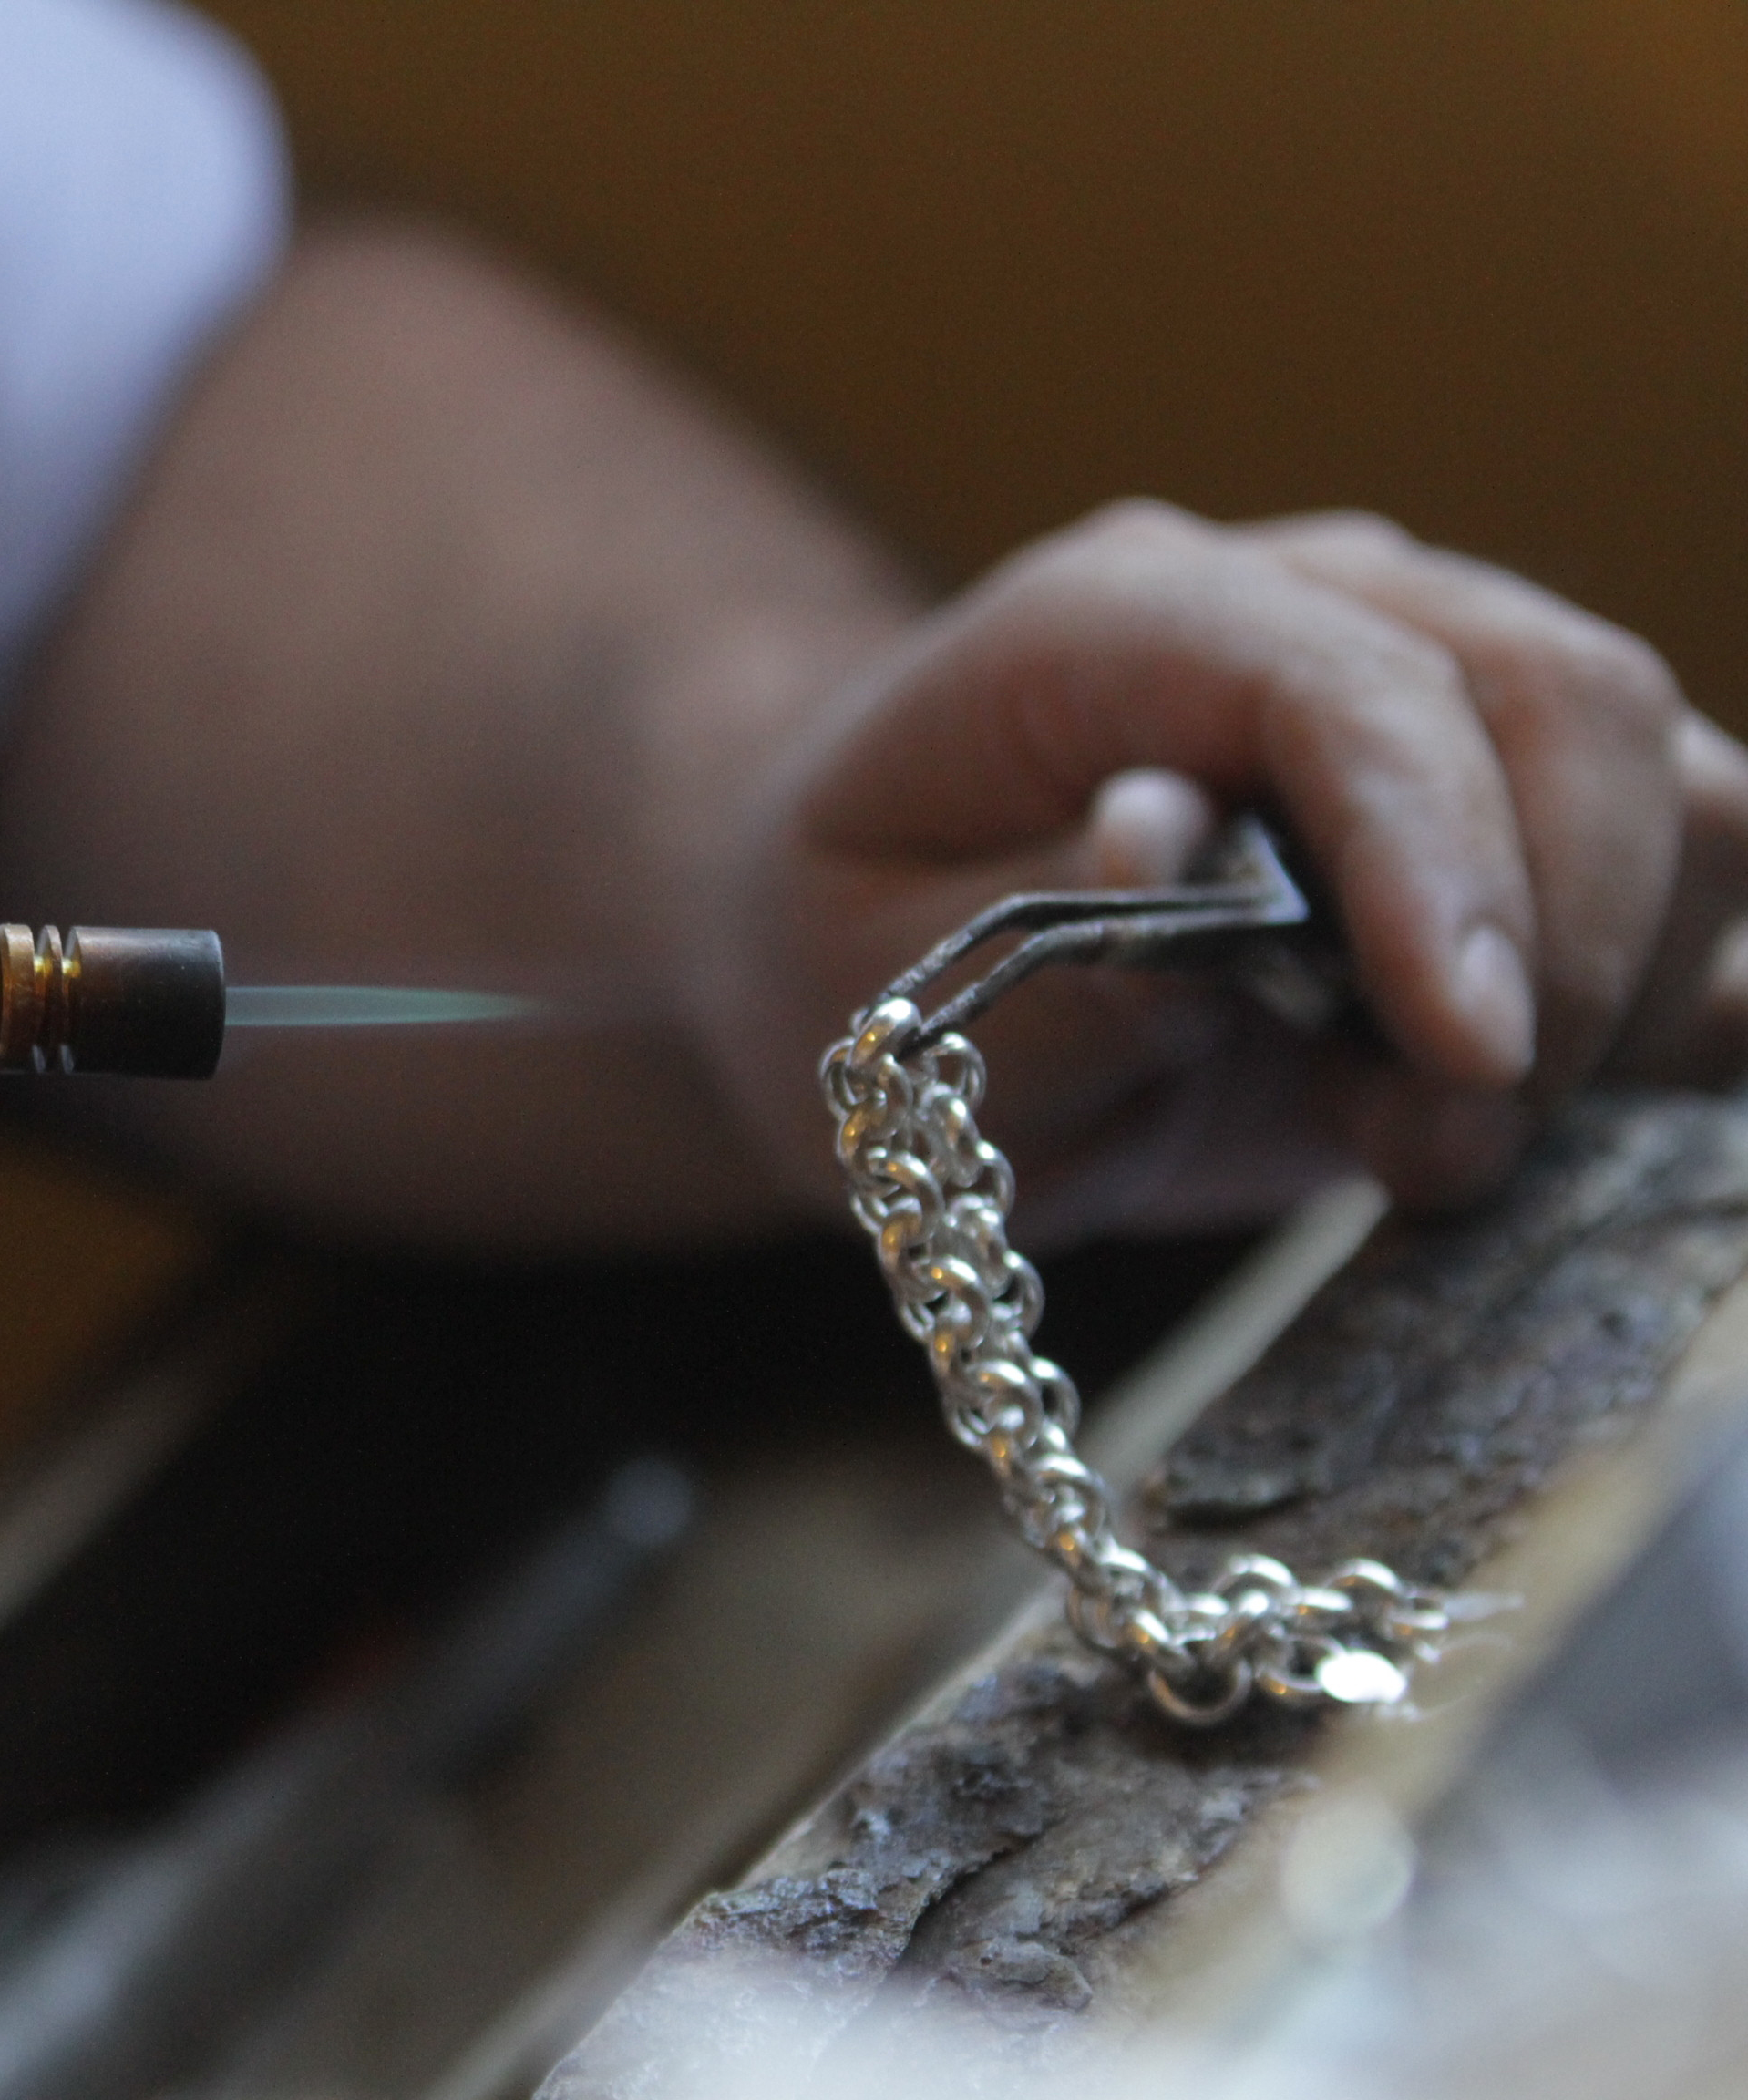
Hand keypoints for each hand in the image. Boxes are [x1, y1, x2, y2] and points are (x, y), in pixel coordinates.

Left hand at [692, 501, 1747, 1237]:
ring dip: (1616, 991)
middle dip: (1561, 949)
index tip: (1469, 1054)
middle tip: (1430, 1144)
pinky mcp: (1510, 806)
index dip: (1438, 862)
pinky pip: (1698, 877)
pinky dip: (1663, 1009)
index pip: (1353, 687)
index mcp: (1116, 617)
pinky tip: (1506, 1104)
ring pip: (1676, 784)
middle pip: (1568, 702)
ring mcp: (1433, 684)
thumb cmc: (844, 951)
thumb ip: (1030, 943)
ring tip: (1419, 1136)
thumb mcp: (857, 993)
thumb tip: (1173, 853)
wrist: (855, 931)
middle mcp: (1306, 605)